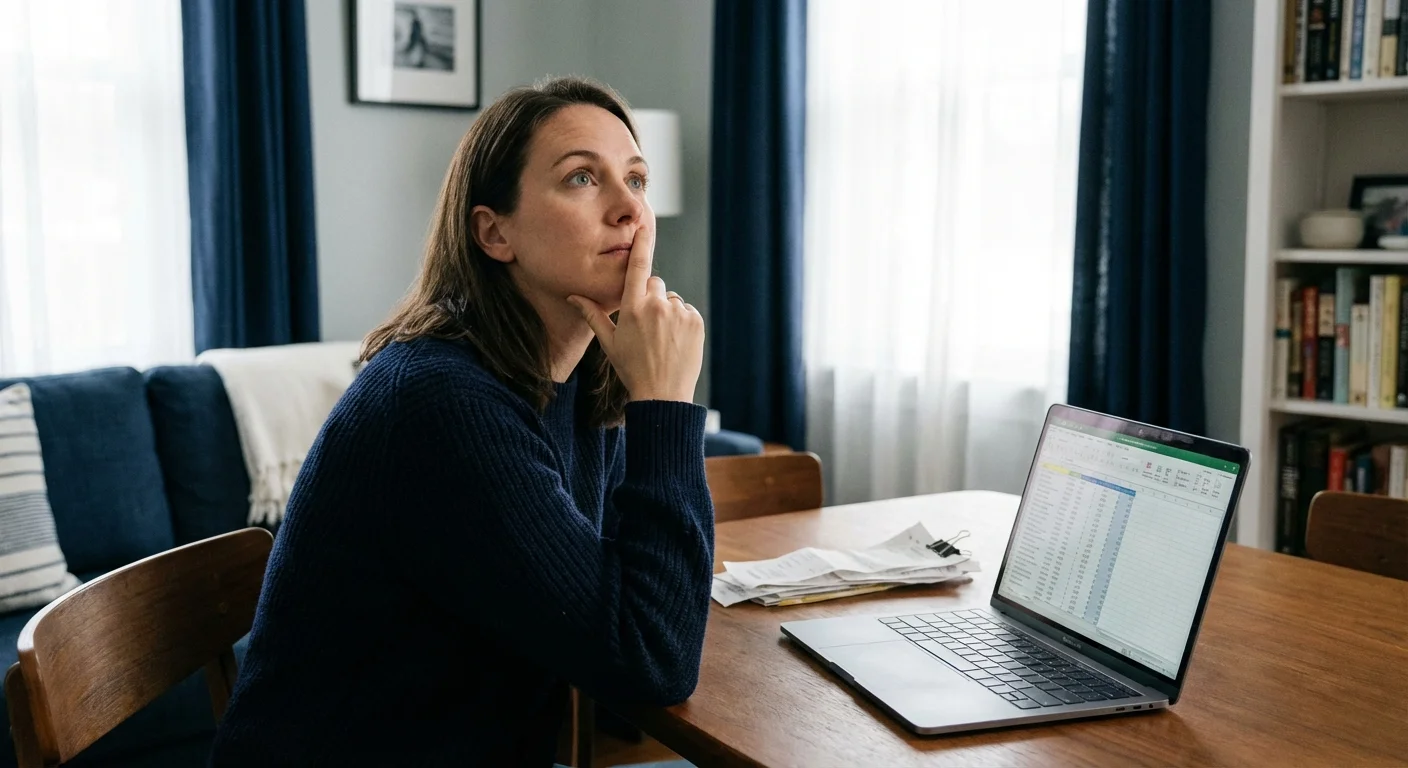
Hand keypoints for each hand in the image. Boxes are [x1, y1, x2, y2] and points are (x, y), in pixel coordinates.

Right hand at [567, 227, 703, 402]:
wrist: (662, 394)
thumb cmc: (631, 368)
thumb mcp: (609, 342)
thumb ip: (593, 315)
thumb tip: (572, 297)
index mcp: (633, 308)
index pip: (638, 266)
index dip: (641, 243)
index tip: (644, 225)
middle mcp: (656, 306)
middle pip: (654, 284)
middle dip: (649, 297)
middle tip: (646, 325)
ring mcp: (678, 313)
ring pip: (671, 299)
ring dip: (667, 311)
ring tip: (661, 338)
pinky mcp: (695, 321)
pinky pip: (687, 311)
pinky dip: (682, 321)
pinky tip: (674, 341)